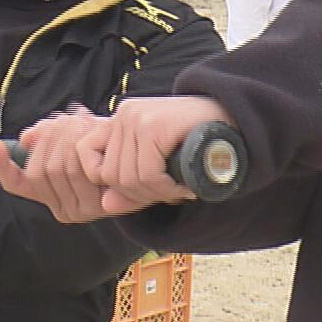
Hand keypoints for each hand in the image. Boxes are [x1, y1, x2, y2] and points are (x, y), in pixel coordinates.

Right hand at [0, 106, 112, 223]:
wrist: (151, 162)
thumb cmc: (111, 149)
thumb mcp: (80, 139)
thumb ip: (51, 138)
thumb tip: (26, 138)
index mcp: (53, 197)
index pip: (17, 183)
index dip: (3, 166)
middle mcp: (63, 209)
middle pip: (40, 167)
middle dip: (54, 137)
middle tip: (73, 118)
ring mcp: (80, 210)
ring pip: (56, 166)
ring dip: (68, 138)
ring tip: (84, 121)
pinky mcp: (96, 207)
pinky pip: (81, 176)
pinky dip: (76, 153)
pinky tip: (61, 139)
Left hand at [81, 95, 235, 215]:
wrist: (233, 120)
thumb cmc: (196, 145)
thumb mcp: (157, 165)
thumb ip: (130, 183)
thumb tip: (106, 205)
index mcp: (119, 121)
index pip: (87, 159)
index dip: (111, 183)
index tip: (142, 189)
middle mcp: (124, 116)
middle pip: (110, 175)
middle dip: (139, 194)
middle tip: (168, 192)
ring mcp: (137, 119)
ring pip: (128, 178)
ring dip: (156, 194)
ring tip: (178, 189)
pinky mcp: (155, 126)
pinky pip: (148, 174)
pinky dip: (166, 189)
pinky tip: (183, 186)